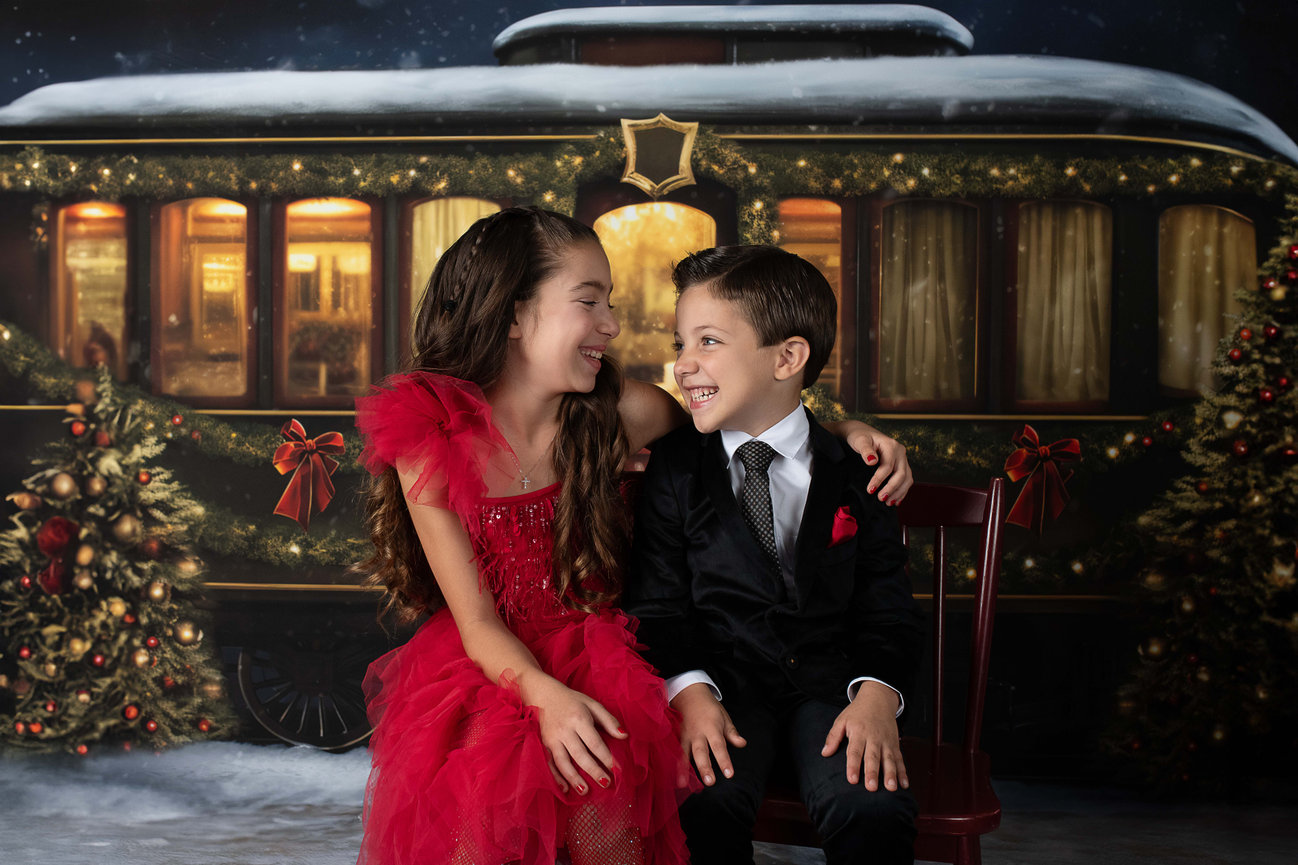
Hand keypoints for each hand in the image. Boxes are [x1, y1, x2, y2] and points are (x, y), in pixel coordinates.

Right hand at [520, 673, 626, 794]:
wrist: (542, 694)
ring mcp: (551, 739)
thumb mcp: (592, 704)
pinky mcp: (543, 744)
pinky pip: (548, 763)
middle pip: (580, 755)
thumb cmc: (572, 701)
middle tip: (606, 783)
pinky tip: (564, 788)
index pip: (595, 743)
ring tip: (585, 791)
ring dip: (574, 778)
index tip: (617, 769)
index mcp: (579, 719)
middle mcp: (564, 730)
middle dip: (593, 771)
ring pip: (563, 762)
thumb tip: (624, 735)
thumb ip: (608, 720)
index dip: (606, 757)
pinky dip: (555, 777)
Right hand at [671, 682, 745, 785]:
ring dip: (683, 769)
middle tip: (710, 782)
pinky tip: (672, 777)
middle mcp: (697, 733)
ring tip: (682, 784)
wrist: (689, 695)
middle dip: (704, 768)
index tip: (729, 774)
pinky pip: (675, 752)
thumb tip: (742, 744)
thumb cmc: (709, 708)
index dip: (724, 760)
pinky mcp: (676, 737)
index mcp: (711, 727)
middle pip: (700, 752)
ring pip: (683, 753)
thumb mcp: (724, 717)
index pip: (719, 746)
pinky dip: (673, 764)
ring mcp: (685, 736)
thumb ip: (731, 733)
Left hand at [821, 681, 907, 791]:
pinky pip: (900, 759)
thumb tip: (824, 753)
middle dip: (873, 773)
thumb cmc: (857, 713)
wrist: (878, 699)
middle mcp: (874, 738)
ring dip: (891, 774)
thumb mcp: (842, 720)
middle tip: (871, 787)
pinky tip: (905, 785)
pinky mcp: (895, 744)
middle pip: (873, 757)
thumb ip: (833, 737)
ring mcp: (886, 742)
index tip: (852, 780)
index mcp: (859, 732)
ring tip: (891, 788)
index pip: (855, 751)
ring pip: (889, 759)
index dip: (853, 766)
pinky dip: (903, 772)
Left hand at [845, 425, 912, 504]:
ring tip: (888, 503)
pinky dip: (902, 491)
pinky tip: (895, 500)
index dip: (879, 479)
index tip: (870, 490)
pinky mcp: (902, 465)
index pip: (888, 466)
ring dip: (899, 492)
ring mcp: (902, 459)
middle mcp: (900, 452)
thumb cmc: (860, 437)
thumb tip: (872, 462)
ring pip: (907, 478)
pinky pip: (906, 480)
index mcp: (891, 445)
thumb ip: (865, 450)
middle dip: (892, 488)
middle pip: (901, 473)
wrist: (863, 433)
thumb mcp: (860, 441)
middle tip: (880, 499)